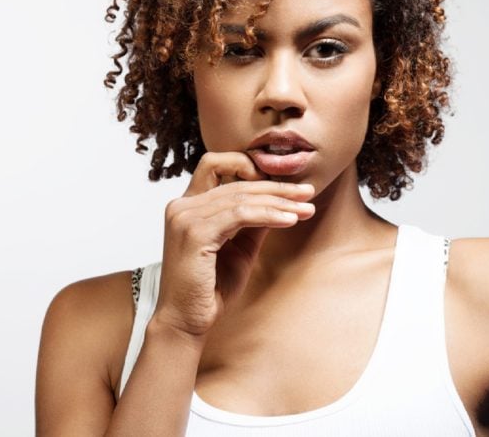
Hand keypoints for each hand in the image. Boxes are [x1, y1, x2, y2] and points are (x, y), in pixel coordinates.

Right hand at [152, 151, 315, 337]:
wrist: (186, 321)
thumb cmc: (210, 288)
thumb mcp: (239, 248)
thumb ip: (253, 222)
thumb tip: (280, 201)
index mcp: (188, 205)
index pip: (218, 166)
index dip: (251, 168)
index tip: (285, 184)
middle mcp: (181, 205)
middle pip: (237, 182)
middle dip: (277, 187)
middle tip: (307, 193)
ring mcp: (185, 217)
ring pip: (241, 195)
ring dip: (279, 201)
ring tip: (305, 209)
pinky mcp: (194, 232)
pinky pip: (239, 214)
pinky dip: (268, 215)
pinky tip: (289, 220)